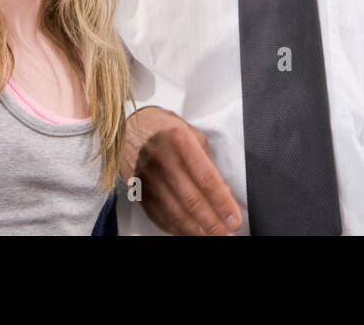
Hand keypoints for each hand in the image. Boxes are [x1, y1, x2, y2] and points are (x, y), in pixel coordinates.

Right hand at [122, 106, 243, 234]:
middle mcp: (162, 159)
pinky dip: (176, 228)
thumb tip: (224, 193)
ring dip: (196, 230)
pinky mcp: (137, 190)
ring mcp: (147, 177)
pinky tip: (189, 232)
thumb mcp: (193, 135)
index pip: (206, 179)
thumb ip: (209, 163)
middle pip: (191, 200)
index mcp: (180, 141)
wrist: (129, 128)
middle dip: (212, 222)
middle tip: (226, 234)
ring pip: (175, 213)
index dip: (222, 203)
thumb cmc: (165, 129)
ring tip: (211, 236)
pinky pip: (159, 216)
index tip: (234, 218)